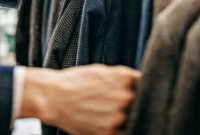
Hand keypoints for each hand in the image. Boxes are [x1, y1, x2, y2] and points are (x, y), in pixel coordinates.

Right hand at [20, 65, 140, 134]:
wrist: (53, 96)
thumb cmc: (76, 81)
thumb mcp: (102, 71)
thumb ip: (123, 78)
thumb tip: (140, 82)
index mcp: (126, 78)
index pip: (147, 84)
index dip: (142, 88)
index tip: (139, 91)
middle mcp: (125, 97)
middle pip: (143, 103)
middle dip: (134, 103)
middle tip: (118, 103)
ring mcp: (118, 117)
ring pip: (134, 119)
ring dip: (126, 117)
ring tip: (108, 112)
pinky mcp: (109, 133)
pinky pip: (124, 133)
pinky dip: (118, 129)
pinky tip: (106, 122)